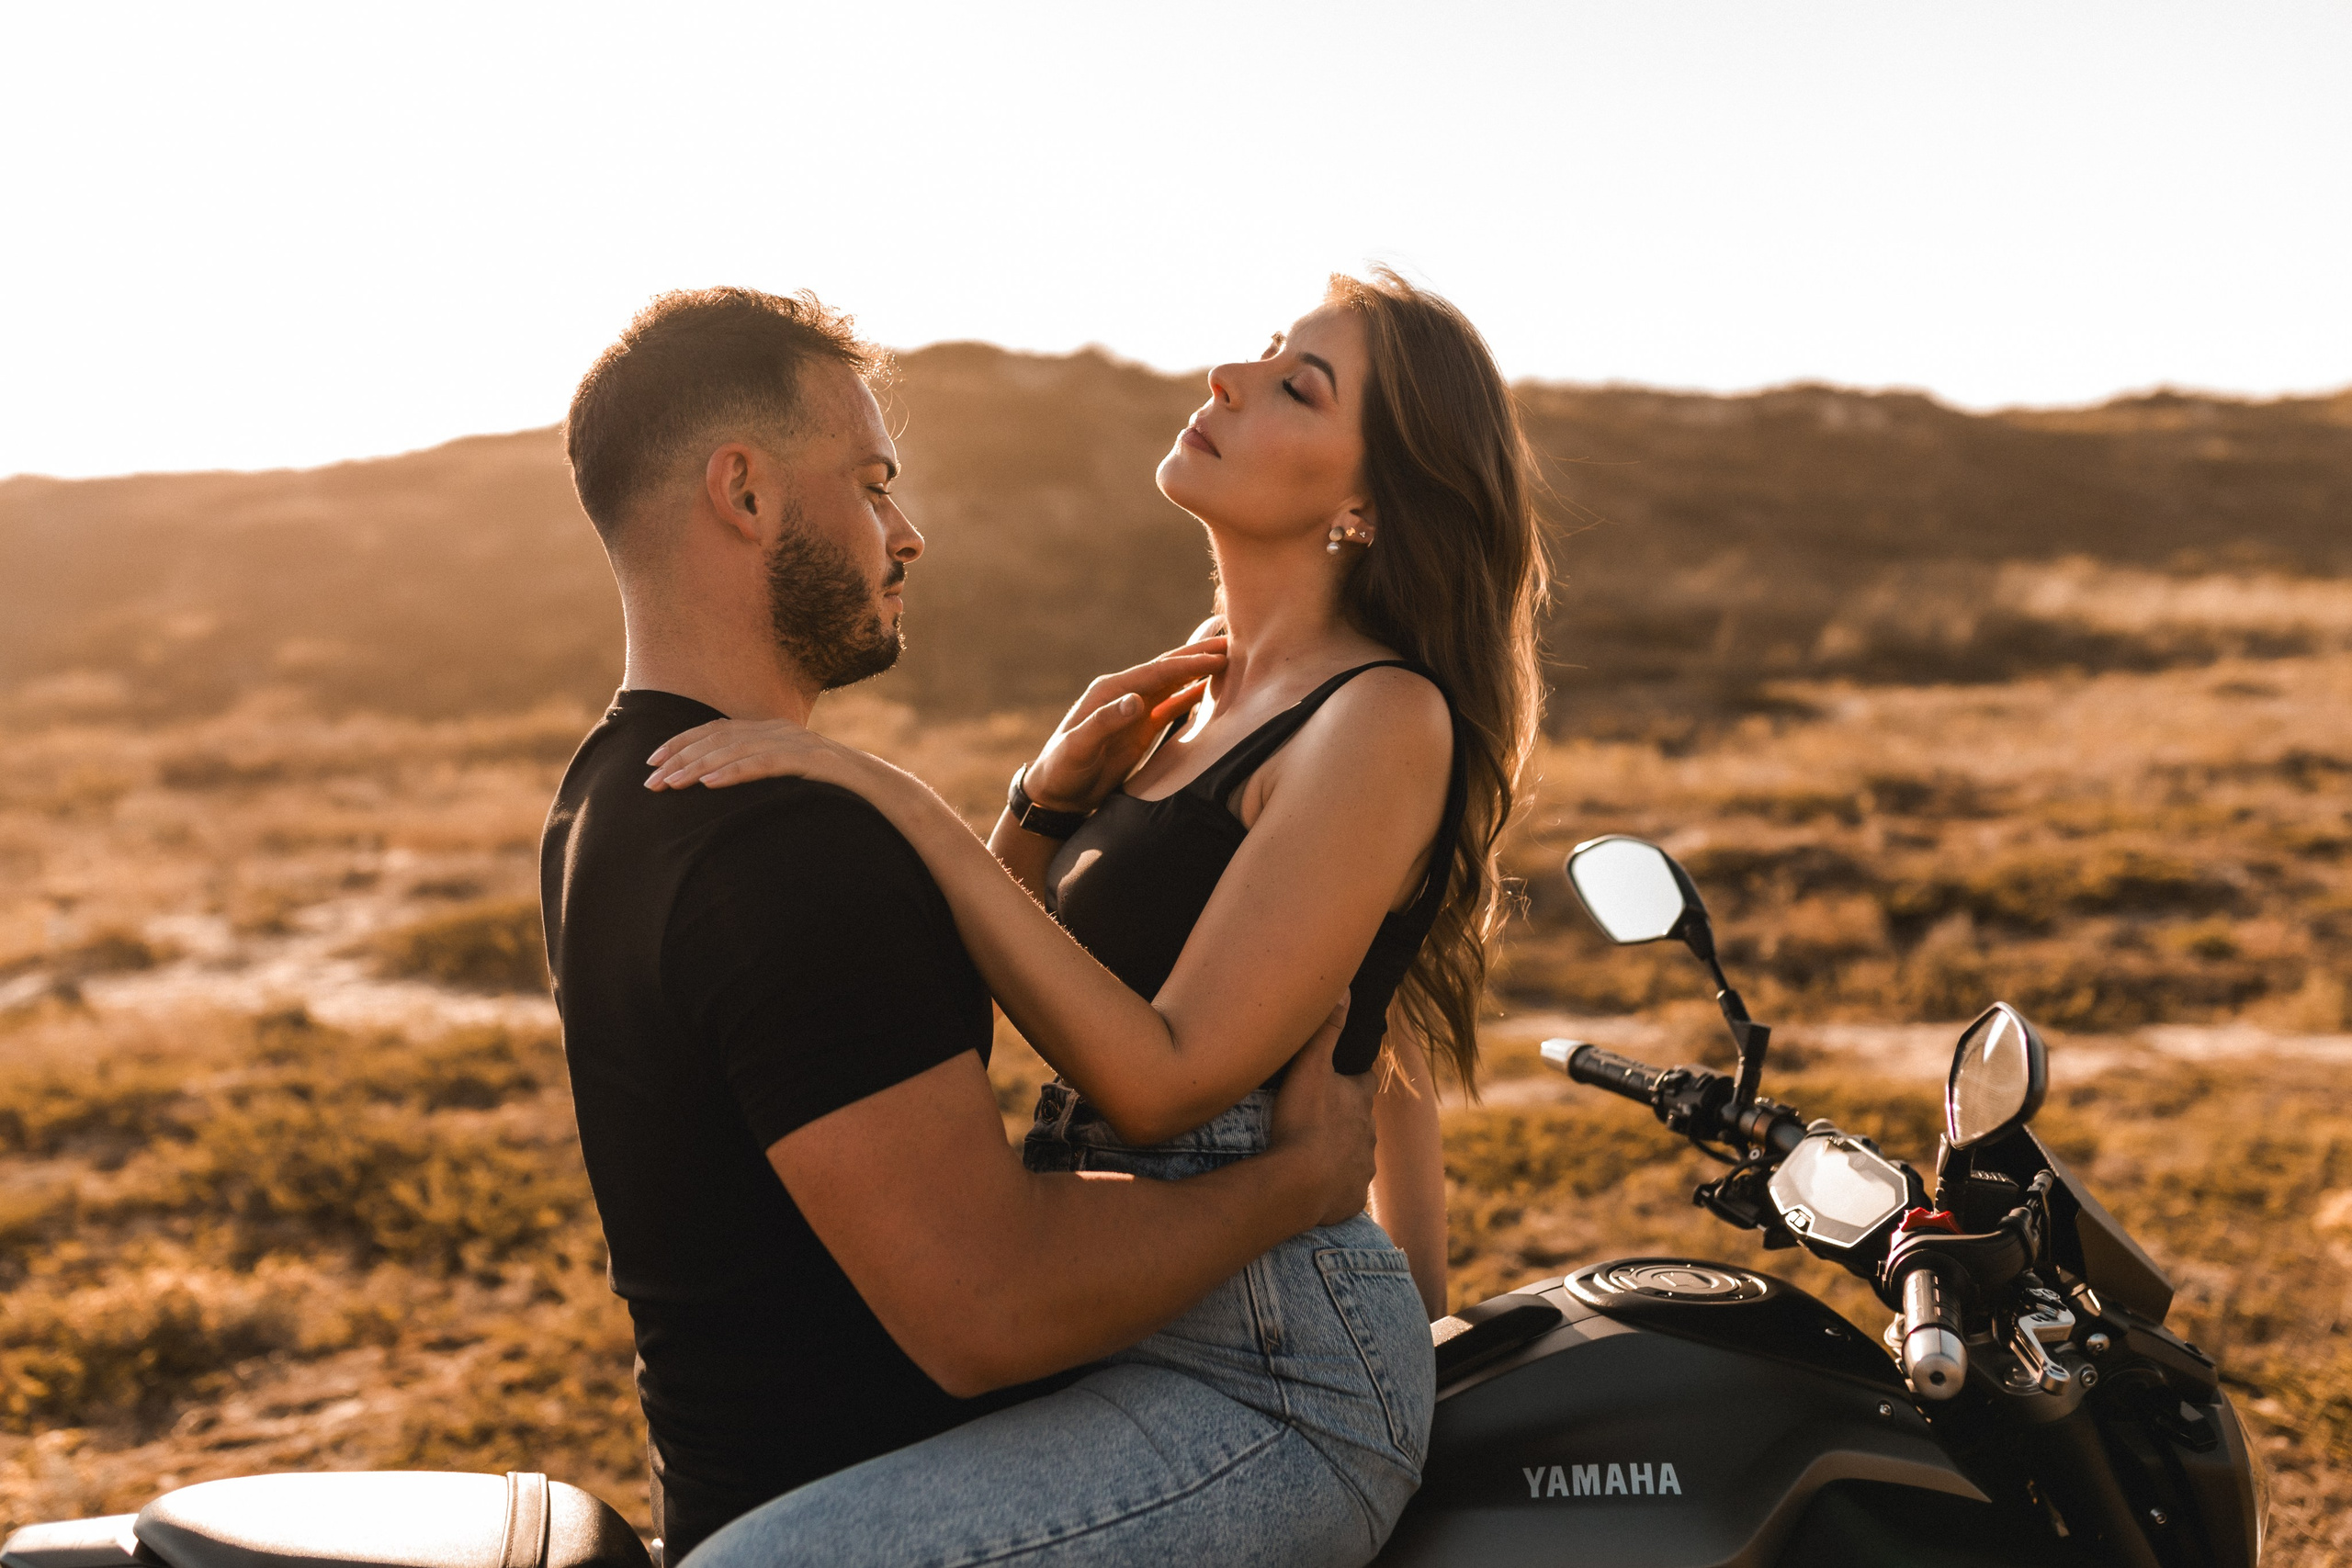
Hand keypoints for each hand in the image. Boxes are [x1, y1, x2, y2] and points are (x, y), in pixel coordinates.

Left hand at [643, 717, 872, 791]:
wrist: (886, 794)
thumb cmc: (834, 792)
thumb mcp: (791, 777)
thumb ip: (761, 772)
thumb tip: (722, 784)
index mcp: (772, 730)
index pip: (716, 730)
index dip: (680, 743)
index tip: (650, 761)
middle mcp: (779, 730)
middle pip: (718, 739)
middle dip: (679, 759)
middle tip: (649, 781)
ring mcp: (796, 743)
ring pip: (735, 751)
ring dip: (697, 767)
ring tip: (670, 784)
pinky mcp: (811, 761)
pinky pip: (765, 764)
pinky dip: (733, 772)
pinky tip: (709, 784)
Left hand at [1021, 637, 1226, 811]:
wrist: (1057, 792)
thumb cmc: (1062, 768)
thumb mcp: (1078, 747)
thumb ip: (1104, 722)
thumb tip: (1136, 700)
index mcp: (1110, 691)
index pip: (1156, 672)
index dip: (1187, 663)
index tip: (1217, 656)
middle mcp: (1124, 694)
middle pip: (1168, 669)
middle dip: (1199, 656)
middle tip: (1232, 644)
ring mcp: (1134, 710)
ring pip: (1173, 684)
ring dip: (1199, 671)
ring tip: (1229, 660)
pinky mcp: (1141, 727)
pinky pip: (1172, 706)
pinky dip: (1193, 695)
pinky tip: (1212, 689)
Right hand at [1266, 992, 1377, 1228]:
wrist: (1299, 1184)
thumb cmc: (1303, 1121)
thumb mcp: (1310, 1068)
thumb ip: (1326, 1029)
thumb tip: (1345, 989)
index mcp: (1360, 1102)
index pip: (1365, 1082)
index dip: (1355, 1077)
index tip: (1346, 1074)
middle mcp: (1369, 1135)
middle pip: (1361, 1121)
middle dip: (1346, 1117)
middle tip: (1321, 1114)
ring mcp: (1361, 1169)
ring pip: (1355, 1156)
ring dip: (1339, 1152)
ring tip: (1314, 1151)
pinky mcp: (1350, 1199)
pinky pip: (1344, 1190)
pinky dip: (1333, 1185)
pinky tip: (1314, 1184)